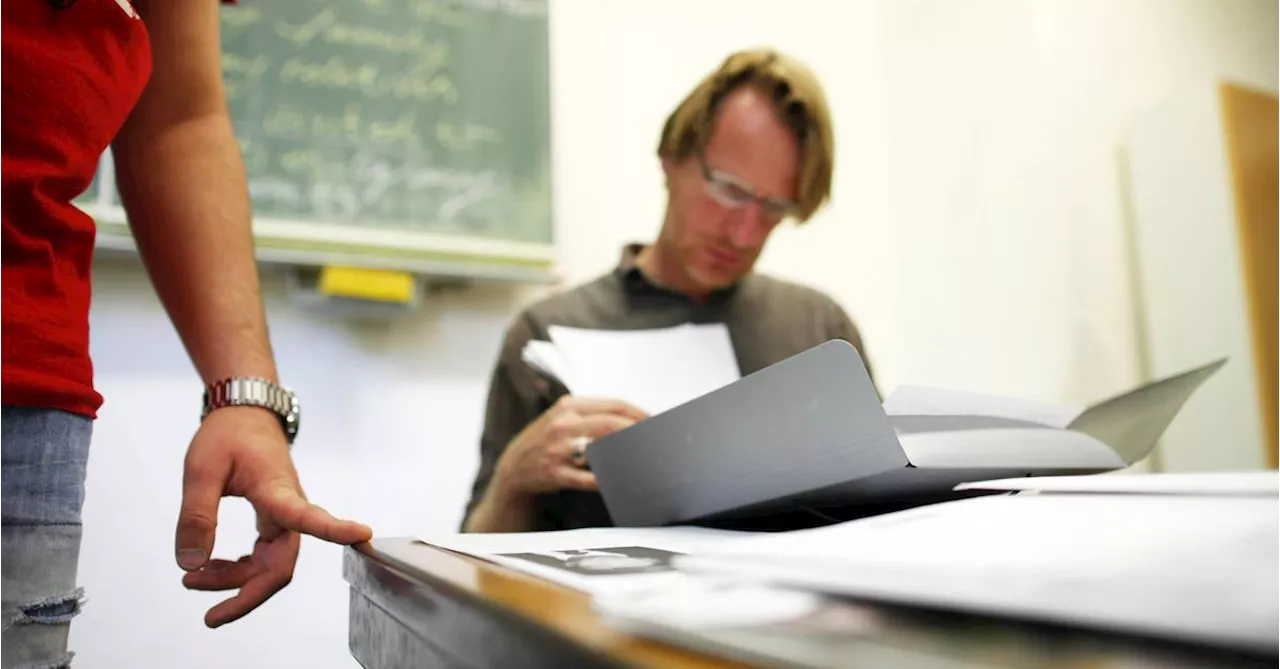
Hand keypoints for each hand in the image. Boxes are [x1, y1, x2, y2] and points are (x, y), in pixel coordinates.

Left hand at [175, 406, 372, 627]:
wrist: (243, 415)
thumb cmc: (228, 435)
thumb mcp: (202, 470)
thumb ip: (195, 516)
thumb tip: (190, 563)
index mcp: (277, 490)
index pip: (308, 515)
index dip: (335, 528)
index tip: (362, 533)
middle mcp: (289, 506)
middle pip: (282, 564)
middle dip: (248, 593)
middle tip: (211, 615)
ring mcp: (284, 516)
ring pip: (271, 565)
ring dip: (236, 581)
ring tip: (193, 580)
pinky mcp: (275, 518)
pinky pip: (263, 556)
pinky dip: (238, 569)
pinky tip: (211, 567)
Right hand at [493, 396, 647, 498]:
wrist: (514, 468)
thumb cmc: (545, 441)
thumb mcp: (563, 417)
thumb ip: (592, 413)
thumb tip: (631, 417)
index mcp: (569, 405)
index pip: (614, 404)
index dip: (640, 413)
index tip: (656, 421)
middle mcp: (564, 423)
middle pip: (612, 423)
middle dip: (640, 430)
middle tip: (657, 439)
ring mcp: (559, 449)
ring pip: (603, 448)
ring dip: (628, 453)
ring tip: (646, 457)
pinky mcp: (556, 472)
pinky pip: (589, 477)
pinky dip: (609, 479)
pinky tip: (623, 479)